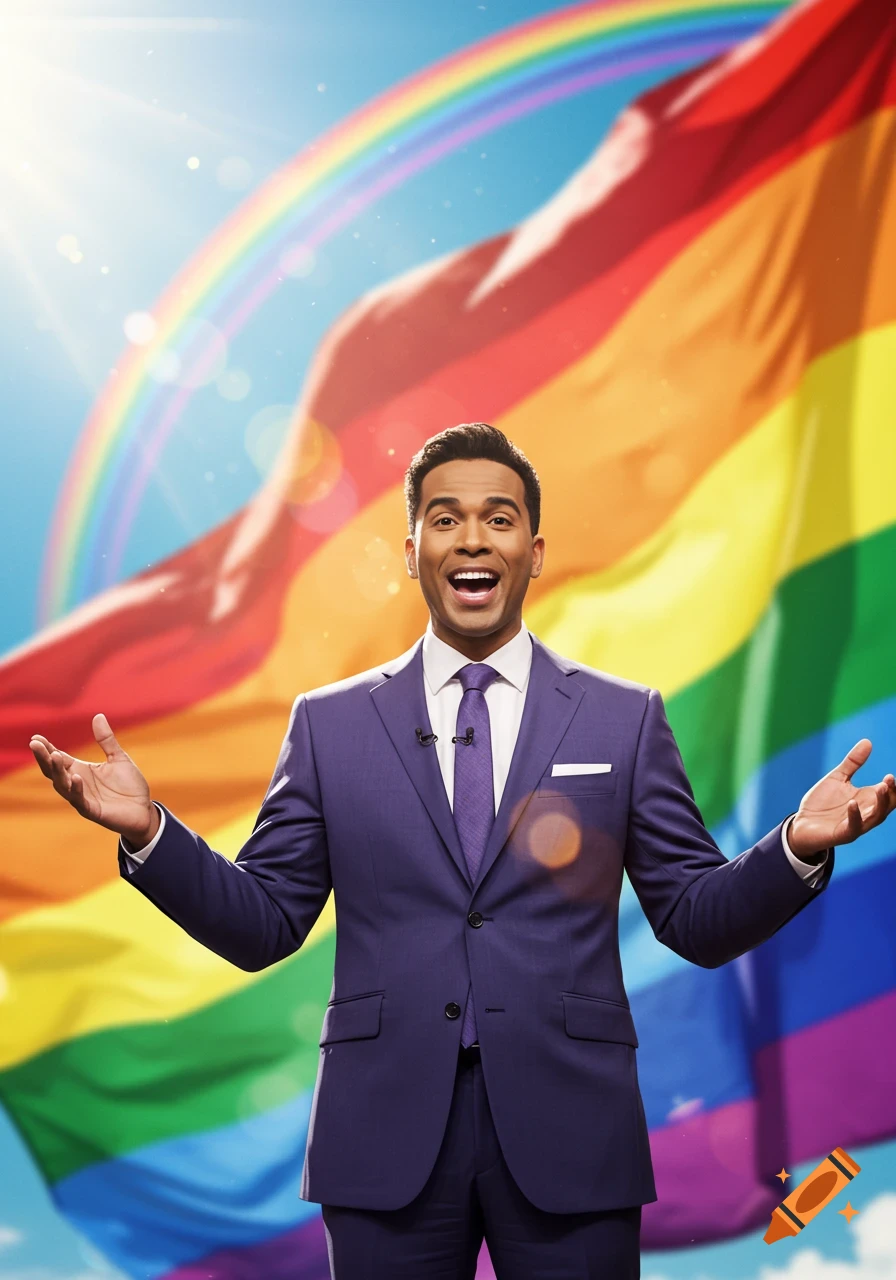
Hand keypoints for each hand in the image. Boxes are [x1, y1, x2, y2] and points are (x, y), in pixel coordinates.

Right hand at [29, 713, 158, 846]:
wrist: (143, 810)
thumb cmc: (129, 785)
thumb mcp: (118, 758)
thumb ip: (106, 739)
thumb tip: (98, 715)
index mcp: (80, 769)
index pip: (58, 758)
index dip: (47, 748)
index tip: (35, 737)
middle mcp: (76, 783)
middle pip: (54, 771)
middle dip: (43, 758)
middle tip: (35, 744)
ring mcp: (82, 798)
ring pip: (63, 785)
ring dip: (57, 771)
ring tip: (54, 756)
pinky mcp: (92, 810)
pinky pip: (80, 800)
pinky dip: (76, 789)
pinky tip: (76, 777)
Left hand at [788, 739, 895, 858]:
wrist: (802, 824)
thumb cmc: (822, 803)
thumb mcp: (838, 778)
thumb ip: (853, 762)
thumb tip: (868, 741)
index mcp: (867, 799)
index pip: (888, 793)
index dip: (892, 785)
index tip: (891, 775)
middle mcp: (866, 813)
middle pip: (886, 805)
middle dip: (891, 794)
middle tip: (890, 780)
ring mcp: (856, 825)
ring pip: (876, 817)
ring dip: (881, 804)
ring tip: (882, 788)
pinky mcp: (843, 834)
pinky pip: (854, 827)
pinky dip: (855, 816)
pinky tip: (852, 802)